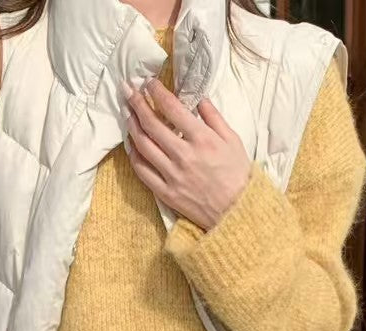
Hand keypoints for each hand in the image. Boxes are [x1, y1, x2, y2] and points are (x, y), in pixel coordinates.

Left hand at [121, 77, 251, 229]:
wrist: (236, 212)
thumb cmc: (237, 175)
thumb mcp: (233, 140)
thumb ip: (214, 118)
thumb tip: (200, 99)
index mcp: (201, 139)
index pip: (172, 108)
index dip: (157, 92)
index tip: (149, 82)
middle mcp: (183, 155)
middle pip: (151, 124)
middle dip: (137, 103)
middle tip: (128, 90)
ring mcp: (172, 175)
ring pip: (143, 146)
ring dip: (132, 126)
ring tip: (128, 113)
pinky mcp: (166, 193)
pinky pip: (143, 172)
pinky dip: (134, 155)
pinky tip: (132, 144)